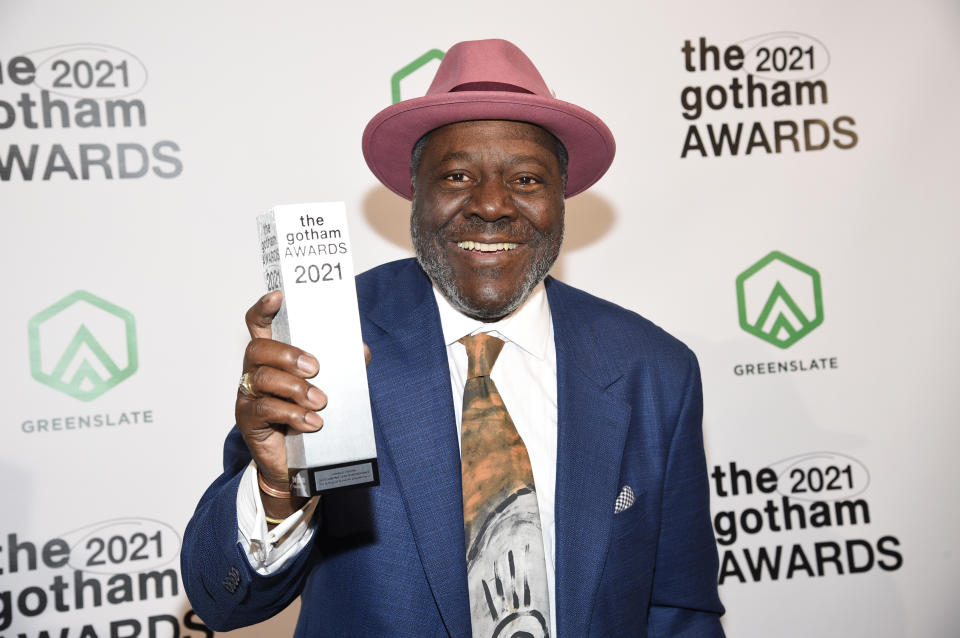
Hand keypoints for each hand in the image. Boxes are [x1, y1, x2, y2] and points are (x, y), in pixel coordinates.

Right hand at [234, 291, 370, 518]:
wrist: (299, 464)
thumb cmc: (310, 415)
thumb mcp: (331, 388)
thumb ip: (345, 367)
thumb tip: (361, 351)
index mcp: (273, 356)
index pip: (260, 325)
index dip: (264, 308)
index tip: (278, 297)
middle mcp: (255, 371)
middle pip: (258, 349)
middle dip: (288, 355)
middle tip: (316, 368)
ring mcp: (249, 395)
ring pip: (263, 378)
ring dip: (296, 388)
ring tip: (321, 402)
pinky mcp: (249, 420)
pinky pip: (265, 409)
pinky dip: (292, 413)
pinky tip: (312, 421)